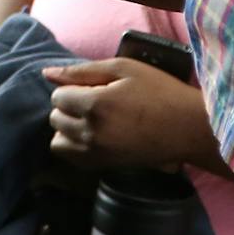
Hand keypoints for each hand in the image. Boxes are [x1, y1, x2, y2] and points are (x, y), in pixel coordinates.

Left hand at [44, 58, 223, 173]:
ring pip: (58, 142)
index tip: (93, 87)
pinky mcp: (103, 166)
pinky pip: (71, 159)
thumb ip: (82, 71)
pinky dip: (75, 146)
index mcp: (95, 104)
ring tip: (90, 120)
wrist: (186, 127)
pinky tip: (93, 136)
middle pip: (55, 119)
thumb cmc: (159, 91)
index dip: (73, 88)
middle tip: (94, 101)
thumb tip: (47, 74)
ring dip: (68, 129)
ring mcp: (96, 153)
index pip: (58, 97)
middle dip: (68, 107)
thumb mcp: (124, 69)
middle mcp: (90, 132)